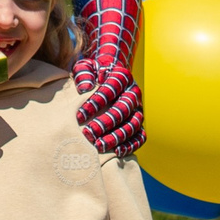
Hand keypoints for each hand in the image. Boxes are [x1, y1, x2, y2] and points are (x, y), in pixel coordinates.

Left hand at [74, 32, 142, 153]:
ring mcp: (137, 109)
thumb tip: (84, 87)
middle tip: (87, 134)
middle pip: (123, 109)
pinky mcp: (138, 123)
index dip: (96, 103)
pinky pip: (140, 136)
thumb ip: (84, 73)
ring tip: (99, 146)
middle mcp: (133, 93)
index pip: (111, 89)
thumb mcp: (86, 67)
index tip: (79, 116)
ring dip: (116, 137)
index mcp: (121, 76)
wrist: (109, 74)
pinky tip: (116, 152)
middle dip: (105, 123)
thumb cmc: (93, 72)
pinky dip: (131, 145)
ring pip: (133, 124)